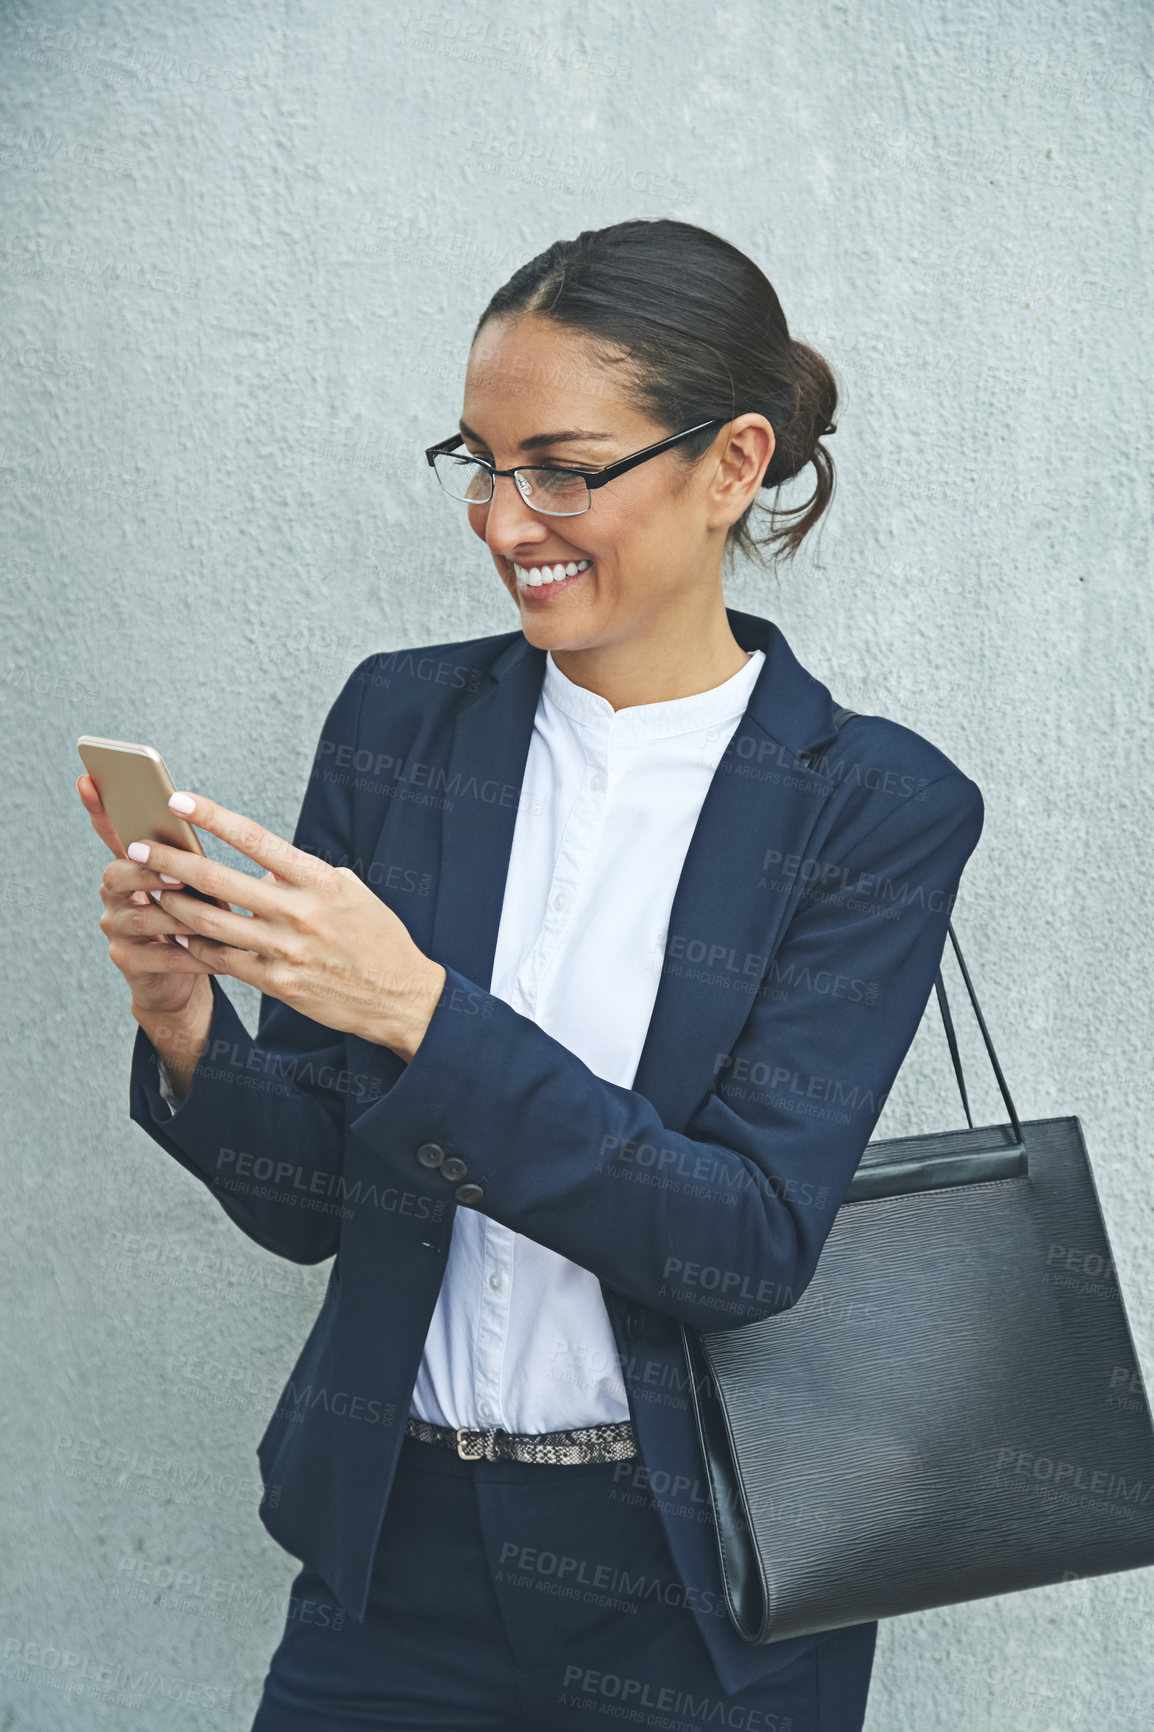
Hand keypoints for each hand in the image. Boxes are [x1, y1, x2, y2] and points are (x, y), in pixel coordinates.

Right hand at [79, 772, 214, 1019]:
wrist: (180, 979)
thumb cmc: (193, 920)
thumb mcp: (195, 886)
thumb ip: (192, 859)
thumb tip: (214, 820)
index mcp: (131, 866)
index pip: (109, 832)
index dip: (97, 808)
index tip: (87, 778)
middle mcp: (114, 894)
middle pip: (117, 874)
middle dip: (148, 872)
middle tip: (179, 874)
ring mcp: (116, 928)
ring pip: (142, 916)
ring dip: (180, 916)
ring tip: (216, 918)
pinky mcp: (127, 961)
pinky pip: (160, 956)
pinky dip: (193, 955)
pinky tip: (221, 955)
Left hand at [118, 790, 446, 1060]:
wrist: (399, 995)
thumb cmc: (376, 937)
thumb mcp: (349, 891)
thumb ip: (304, 875)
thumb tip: (265, 867)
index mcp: (318, 880)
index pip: (256, 838)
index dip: (213, 816)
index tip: (179, 800)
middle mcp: (298, 912)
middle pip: (220, 881)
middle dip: (172, 861)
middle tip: (138, 846)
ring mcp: (286, 950)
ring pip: (212, 923)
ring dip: (175, 905)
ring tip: (151, 891)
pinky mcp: (278, 983)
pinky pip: (224, 961)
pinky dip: (198, 946)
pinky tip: (180, 934)